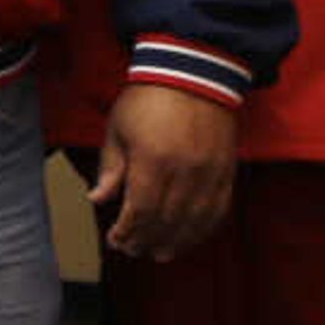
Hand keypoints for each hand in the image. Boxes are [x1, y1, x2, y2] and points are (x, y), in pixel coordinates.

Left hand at [90, 83, 235, 260]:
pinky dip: (203, 228)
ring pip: (195, 221)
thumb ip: (111, 169)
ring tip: (160, 252)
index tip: (116, 240)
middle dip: (148, 241)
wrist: (193, 72)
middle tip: (134, 251)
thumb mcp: (117, 130)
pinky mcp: (227, 170)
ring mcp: (210, 172)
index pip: (141, 211)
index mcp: (153, 161)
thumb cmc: (147, 99)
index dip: (128, 232)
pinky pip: (219, 209)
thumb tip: (98, 200)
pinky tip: (190, 237)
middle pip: (167, 221)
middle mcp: (185, 171)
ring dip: (176, 242)